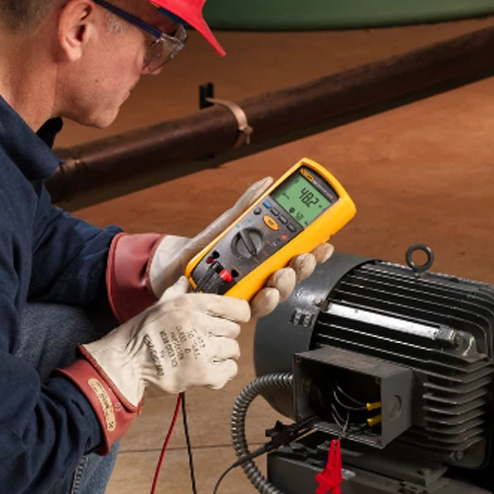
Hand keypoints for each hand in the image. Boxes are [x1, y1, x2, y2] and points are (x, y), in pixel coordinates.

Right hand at [56, 278, 249, 451]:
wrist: (128, 361)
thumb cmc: (142, 333)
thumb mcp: (160, 304)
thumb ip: (177, 291)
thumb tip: (185, 280)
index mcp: (191, 304)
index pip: (234, 306)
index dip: (239, 313)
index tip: (237, 318)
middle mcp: (198, 323)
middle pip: (234, 330)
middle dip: (224, 336)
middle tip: (211, 341)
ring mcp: (201, 349)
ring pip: (233, 350)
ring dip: (224, 355)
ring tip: (208, 356)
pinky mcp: (201, 373)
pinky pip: (229, 371)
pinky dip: (223, 373)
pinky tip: (211, 371)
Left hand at [148, 177, 334, 316]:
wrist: (168, 270)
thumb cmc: (199, 251)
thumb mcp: (223, 225)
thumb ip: (245, 207)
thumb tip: (267, 183)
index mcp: (262, 258)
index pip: (294, 255)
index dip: (313, 251)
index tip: (325, 242)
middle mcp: (258, 278)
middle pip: (290, 276)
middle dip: (302, 267)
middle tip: (305, 256)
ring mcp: (246, 294)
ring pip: (275, 294)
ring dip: (284, 285)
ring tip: (283, 274)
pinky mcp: (230, 309)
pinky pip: (251, 310)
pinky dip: (261, 302)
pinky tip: (265, 294)